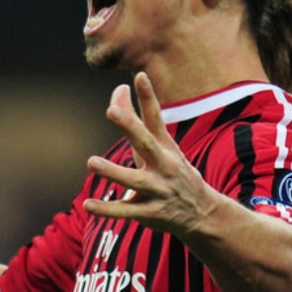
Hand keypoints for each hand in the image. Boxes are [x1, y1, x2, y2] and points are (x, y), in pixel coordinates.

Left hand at [83, 72, 216, 235]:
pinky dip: (107, 208)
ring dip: (113, 171)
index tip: (140, 76)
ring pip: (133, 180)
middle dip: (130, 127)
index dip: (148, 97)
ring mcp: (158, 189)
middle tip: (112, 110)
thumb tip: (118, 89)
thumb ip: (136, 120)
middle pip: (145, 143)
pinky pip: (126, 211)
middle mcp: (163, 165)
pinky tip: (87, 205)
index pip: (156, 118)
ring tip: (91, 162)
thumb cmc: (171, 170)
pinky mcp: (150, 212)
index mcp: (165, 146)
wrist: (203, 214)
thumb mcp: (160, 146)